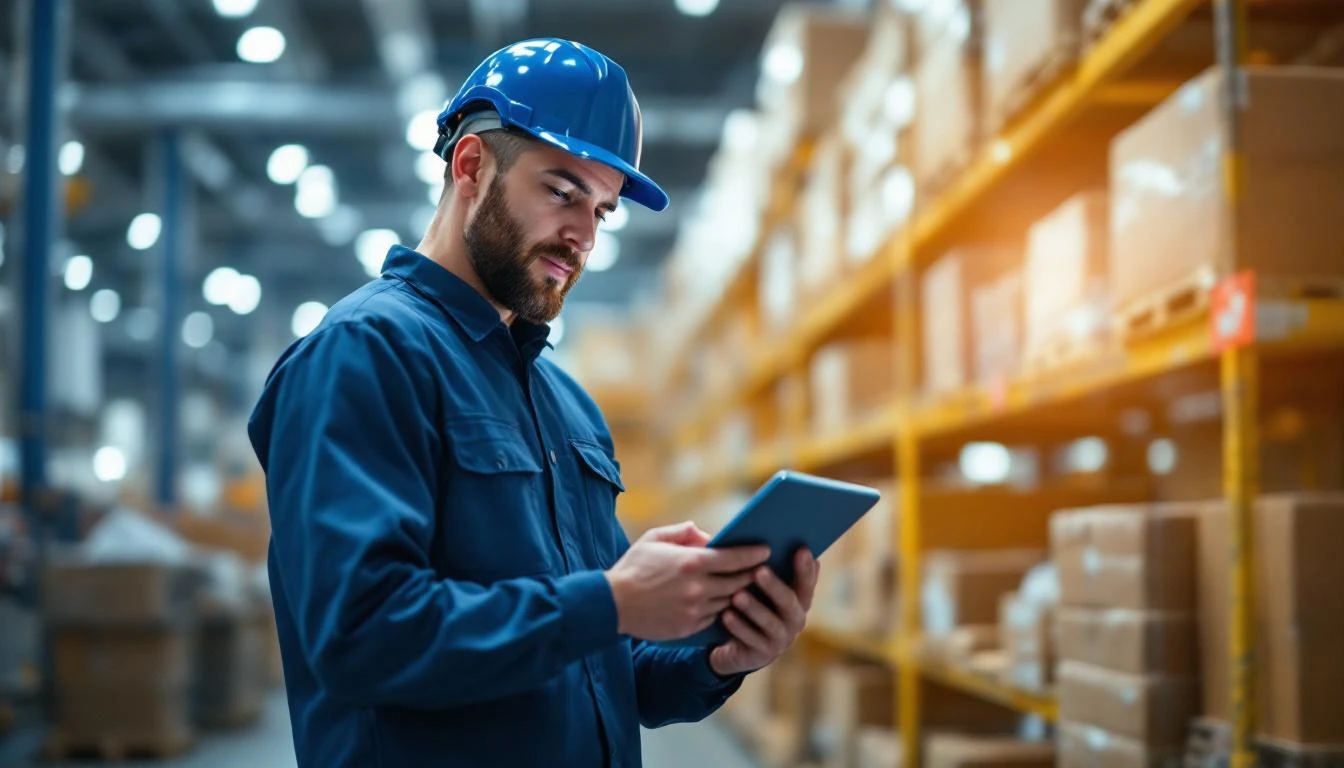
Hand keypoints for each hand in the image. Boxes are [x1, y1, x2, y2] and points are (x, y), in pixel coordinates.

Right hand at [605, 522, 770, 641]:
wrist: (611, 604)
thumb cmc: (633, 567)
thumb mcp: (654, 539)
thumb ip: (682, 533)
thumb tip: (705, 535)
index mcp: (691, 562)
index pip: (734, 557)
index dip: (753, 554)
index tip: (766, 550)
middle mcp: (697, 587)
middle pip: (737, 581)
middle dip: (751, 574)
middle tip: (761, 569)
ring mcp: (694, 610)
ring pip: (728, 601)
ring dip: (737, 593)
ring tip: (744, 585)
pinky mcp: (689, 627)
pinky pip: (713, 617)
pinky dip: (719, 609)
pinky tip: (722, 602)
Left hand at [708, 548, 817, 676]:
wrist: (737, 646)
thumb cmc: (750, 605)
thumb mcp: (759, 588)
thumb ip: (767, 568)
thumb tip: (765, 539)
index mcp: (799, 600)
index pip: (807, 582)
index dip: (806, 568)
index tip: (801, 549)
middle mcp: (795, 620)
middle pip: (790, 602)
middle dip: (775, 586)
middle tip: (759, 570)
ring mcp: (781, 640)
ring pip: (770, 623)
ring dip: (754, 608)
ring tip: (737, 595)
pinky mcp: (763, 655)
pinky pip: (752, 640)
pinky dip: (739, 628)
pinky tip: (726, 616)